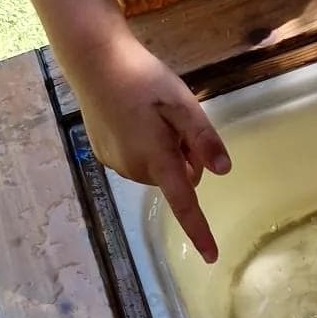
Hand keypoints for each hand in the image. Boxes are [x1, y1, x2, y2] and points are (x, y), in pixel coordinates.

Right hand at [67, 28, 230, 262]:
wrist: (93, 60)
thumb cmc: (143, 78)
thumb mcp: (182, 103)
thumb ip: (203, 139)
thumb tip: (223, 172)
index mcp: (157, 159)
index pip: (184, 204)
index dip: (199, 231)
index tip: (211, 257)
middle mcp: (134, 169)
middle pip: (177, 179)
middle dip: (184, 158)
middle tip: (176, 121)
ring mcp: (115, 163)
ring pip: (157, 170)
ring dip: (164, 152)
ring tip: (152, 116)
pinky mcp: (103, 154)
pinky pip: (137, 161)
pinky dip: (144, 147)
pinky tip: (133, 118)